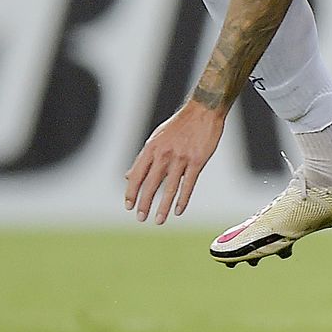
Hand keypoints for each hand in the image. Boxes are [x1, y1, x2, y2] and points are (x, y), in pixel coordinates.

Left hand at [124, 103, 223, 222]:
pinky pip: (188, 184)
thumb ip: (143, 159)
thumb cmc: (179, 126)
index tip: (128, 206)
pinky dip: (183, 199)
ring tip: (158, 221)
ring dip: (162, 207)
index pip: (137, 175)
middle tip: (140, 218)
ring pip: (169, 188)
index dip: (131, 192)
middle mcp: (164, 154)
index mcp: (152, 148)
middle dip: (144, 204)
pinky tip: (178, 211)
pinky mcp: (197, 161)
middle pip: (150, 184)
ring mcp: (181, 158)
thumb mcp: (156, 139)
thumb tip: (128, 176)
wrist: (203, 110)